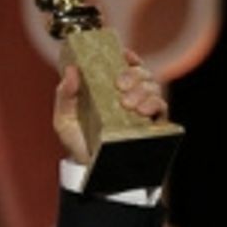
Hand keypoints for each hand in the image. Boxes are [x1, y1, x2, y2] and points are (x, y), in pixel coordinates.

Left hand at [54, 48, 168, 163]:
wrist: (88, 170)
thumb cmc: (77, 142)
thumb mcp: (64, 119)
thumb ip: (65, 95)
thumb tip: (71, 70)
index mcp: (110, 88)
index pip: (126, 64)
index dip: (128, 57)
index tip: (124, 56)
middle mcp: (129, 95)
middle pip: (141, 73)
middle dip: (134, 75)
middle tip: (120, 85)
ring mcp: (142, 109)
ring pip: (153, 87)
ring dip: (143, 90)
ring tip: (128, 104)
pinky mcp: (152, 125)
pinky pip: (161, 108)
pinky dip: (154, 105)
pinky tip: (142, 111)